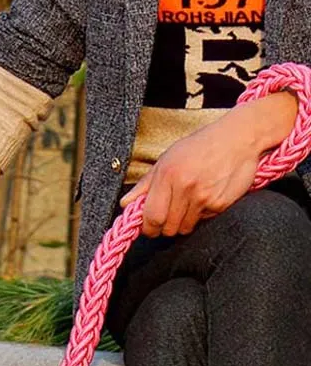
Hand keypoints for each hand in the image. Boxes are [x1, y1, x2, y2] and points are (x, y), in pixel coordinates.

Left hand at [120, 92, 297, 237]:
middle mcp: (185, 187)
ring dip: (183, 222)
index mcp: (167, 175)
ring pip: (184, 228)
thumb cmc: (200, 146)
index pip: (151, 217)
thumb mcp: (167, 159)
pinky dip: (202, 215)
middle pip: (167, 228)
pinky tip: (206, 197)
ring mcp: (204, 197)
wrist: (240, 137)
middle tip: (169, 215)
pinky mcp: (220, 204)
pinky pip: (204, 221)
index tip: (150, 226)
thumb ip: (145, 184)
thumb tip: (125, 204)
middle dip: (165, 226)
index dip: (148, 227)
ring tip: (188, 203)